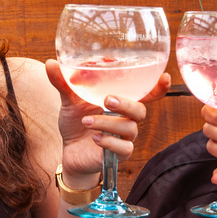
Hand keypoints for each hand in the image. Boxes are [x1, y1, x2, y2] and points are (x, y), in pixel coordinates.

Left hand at [45, 59, 170, 185]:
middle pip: (141, 110)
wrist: (70, 152)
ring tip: (86, 121)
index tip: (165, 77)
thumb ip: (64, 83)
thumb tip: (51, 63)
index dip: (158, 87)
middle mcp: (127, 119)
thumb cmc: (77, 123)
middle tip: (107, 100)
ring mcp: (125, 137)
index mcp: (121, 103)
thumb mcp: (70, 101)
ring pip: (129, 128)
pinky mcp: (119, 154)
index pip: (146, 94)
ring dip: (107, 123)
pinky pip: (123, 148)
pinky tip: (94, 138)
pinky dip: (108, 142)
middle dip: (126, 104)